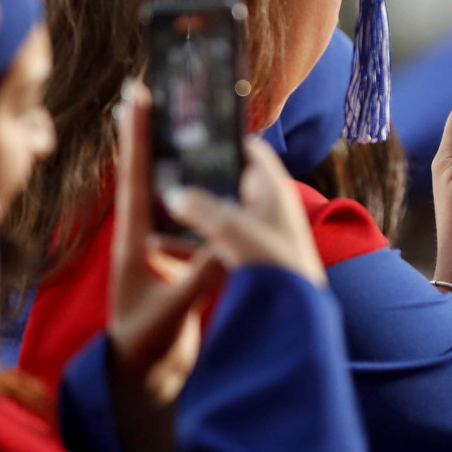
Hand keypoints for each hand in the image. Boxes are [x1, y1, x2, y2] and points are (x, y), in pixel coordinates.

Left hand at [106, 80, 226, 451]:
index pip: (135, 182)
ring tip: (171, 122)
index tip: (135, 97)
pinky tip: (202, 178)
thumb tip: (228, 240)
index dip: (136, 139)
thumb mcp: (175, 311)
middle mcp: (138, 240)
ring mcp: (151, 250)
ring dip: (164, 158)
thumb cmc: (146, 348)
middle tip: (144, 91)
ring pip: (157, 192)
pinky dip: (186, 191)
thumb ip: (200, 276)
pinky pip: (177, 216)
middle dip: (144, 134)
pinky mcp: (168, 264)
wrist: (138, 381)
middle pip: (141, 175)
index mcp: (133, 246)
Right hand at [162, 138, 325, 284]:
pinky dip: (191, 242)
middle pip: (229, 181)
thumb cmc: (273, 264)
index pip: (251, 149)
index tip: (194, 135)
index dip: (225, 138)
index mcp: (272, 187)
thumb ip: (198, 207)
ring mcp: (259, 234)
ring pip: (218, 214)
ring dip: (190, 213)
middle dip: (198, 178)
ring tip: (155, 208)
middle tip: (165, 171)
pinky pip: (215, 243)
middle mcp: (268, 206)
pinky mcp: (250, 259)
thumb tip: (173, 195)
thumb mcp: (229, 229)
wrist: (295, 315)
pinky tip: (160, 247)